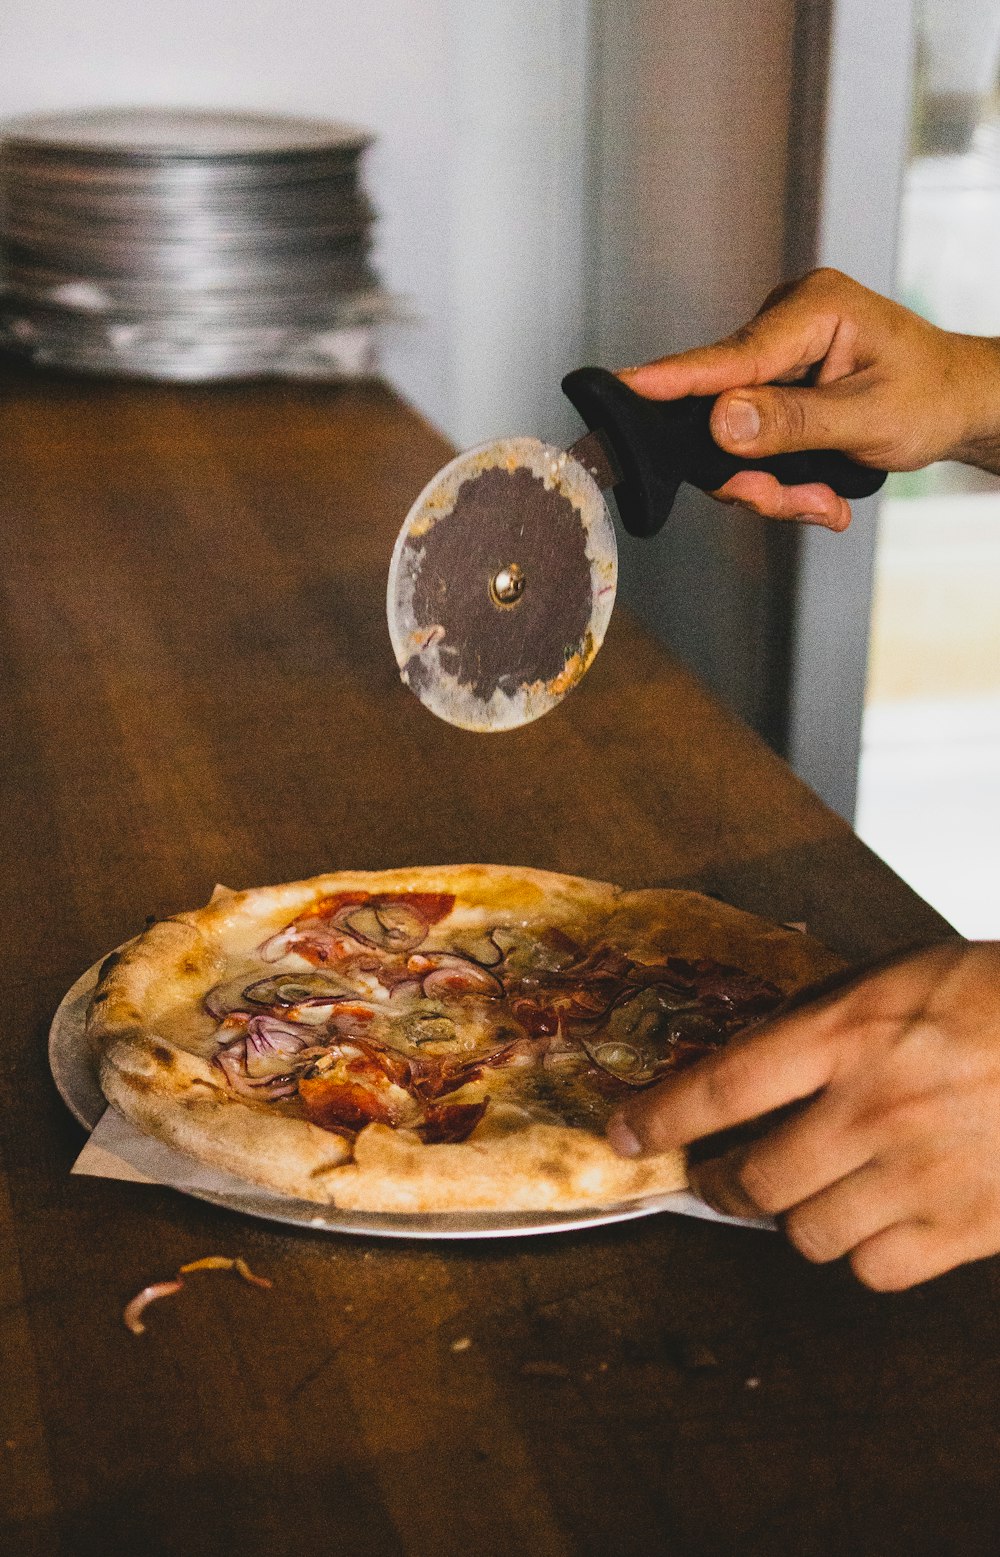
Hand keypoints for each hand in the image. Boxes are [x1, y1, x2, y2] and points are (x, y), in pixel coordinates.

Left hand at [607, 941, 999, 1289]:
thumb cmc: (996, 997)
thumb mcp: (900, 975)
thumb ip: (824, 1019)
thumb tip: (750, 1062)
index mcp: (852, 1031)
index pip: (724, 1084)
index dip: (661, 1117)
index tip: (624, 1134)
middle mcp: (874, 1107)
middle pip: (754, 1178)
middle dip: (721, 1183)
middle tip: (720, 1176)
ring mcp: (920, 1173)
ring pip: (807, 1233)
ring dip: (796, 1216)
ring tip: (814, 1190)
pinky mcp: (966, 1226)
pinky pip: (875, 1270)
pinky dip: (864, 1253)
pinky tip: (878, 1218)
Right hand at [619, 268, 999, 530]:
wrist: (956, 403)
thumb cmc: (929, 396)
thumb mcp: (868, 418)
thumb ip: (793, 421)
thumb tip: (723, 421)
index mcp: (814, 310)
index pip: (732, 355)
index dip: (677, 380)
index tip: (627, 388)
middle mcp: (785, 325)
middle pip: (723, 409)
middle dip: (756, 471)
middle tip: (803, 504)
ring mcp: (774, 357)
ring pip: (731, 436)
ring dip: (772, 483)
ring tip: (822, 501)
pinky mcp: (770, 387)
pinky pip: (746, 441)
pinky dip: (777, 477)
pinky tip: (817, 491)